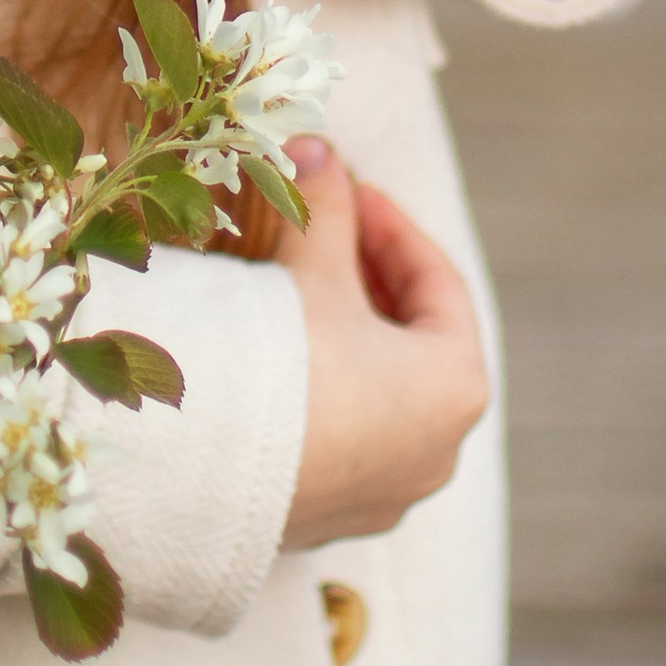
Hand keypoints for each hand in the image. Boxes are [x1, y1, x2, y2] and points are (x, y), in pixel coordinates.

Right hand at [278, 138, 489, 546]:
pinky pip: (344, 439)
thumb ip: (324, 208)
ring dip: (348, 337)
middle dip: (370, 279)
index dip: (394, 227)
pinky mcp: (333, 517)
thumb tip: (315, 148)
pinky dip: (326, 393)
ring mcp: (386, 494)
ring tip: (298, 291)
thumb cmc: (286, 364)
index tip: (352, 189)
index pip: (441, 287)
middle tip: (328, 233)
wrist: (210, 469)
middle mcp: (437, 451)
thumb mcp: (311, 272)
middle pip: (416, 342)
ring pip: (382, 395)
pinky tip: (277, 365)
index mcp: (455, 387)